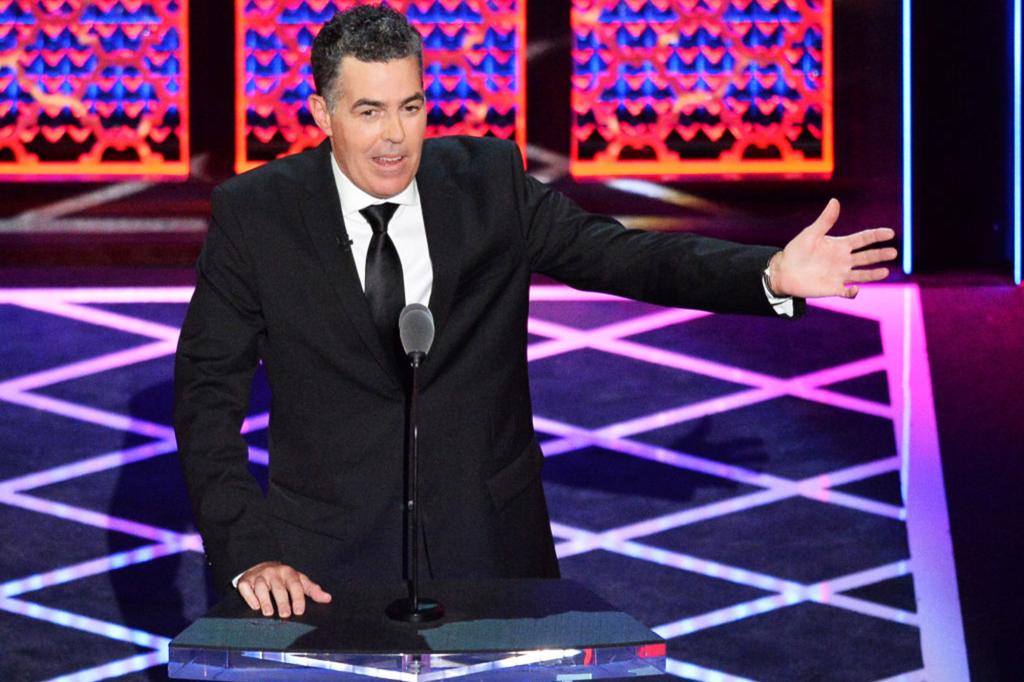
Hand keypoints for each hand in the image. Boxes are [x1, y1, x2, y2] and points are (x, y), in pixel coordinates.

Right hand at [237, 561, 331, 617]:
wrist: (261, 566)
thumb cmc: (283, 578)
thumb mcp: (299, 581)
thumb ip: (312, 590)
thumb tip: (328, 598)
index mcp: (289, 573)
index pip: (295, 584)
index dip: (298, 598)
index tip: (299, 611)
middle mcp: (273, 573)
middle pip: (278, 588)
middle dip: (282, 601)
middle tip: (285, 615)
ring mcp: (259, 576)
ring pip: (261, 587)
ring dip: (265, 600)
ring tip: (269, 613)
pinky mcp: (245, 581)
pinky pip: (246, 588)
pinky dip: (250, 597)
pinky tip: (255, 606)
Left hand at [769, 199, 896, 298]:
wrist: (783, 271)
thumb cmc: (796, 250)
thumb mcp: (811, 233)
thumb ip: (825, 220)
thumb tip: (835, 201)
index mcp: (840, 245)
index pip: (863, 239)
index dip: (876, 236)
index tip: (890, 233)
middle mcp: (843, 260)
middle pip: (867, 257)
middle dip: (880, 254)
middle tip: (894, 252)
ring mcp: (840, 274)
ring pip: (862, 274)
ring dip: (874, 274)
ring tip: (886, 271)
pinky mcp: (833, 288)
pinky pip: (847, 292)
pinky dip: (853, 292)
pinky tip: (855, 289)